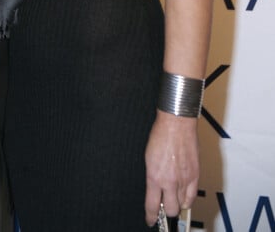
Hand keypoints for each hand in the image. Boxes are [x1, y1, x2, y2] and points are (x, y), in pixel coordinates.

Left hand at [144, 112, 199, 226]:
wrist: (176, 124)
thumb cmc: (160, 135)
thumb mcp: (148, 158)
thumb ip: (153, 176)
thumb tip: (156, 190)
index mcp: (154, 176)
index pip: (152, 205)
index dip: (151, 216)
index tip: (150, 220)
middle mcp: (169, 181)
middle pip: (171, 210)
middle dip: (166, 210)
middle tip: (164, 204)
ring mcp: (184, 179)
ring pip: (182, 205)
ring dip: (177, 203)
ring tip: (173, 196)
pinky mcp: (195, 175)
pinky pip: (192, 196)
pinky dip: (188, 199)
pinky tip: (184, 196)